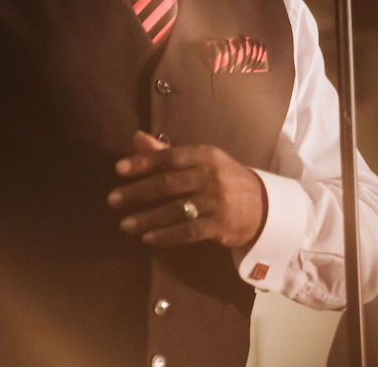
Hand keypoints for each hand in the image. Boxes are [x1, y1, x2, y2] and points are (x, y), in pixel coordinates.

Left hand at [108, 130, 265, 248]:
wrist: (263, 205)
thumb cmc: (224, 179)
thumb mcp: (202, 161)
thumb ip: (167, 152)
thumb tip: (136, 138)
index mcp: (206, 156)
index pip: (171, 156)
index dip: (144, 162)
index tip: (119, 169)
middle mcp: (212, 176)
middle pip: (169, 184)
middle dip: (138, 192)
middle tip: (113, 200)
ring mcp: (217, 202)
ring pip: (175, 210)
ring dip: (147, 218)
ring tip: (125, 224)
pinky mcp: (220, 225)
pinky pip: (188, 232)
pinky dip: (166, 236)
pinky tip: (148, 239)